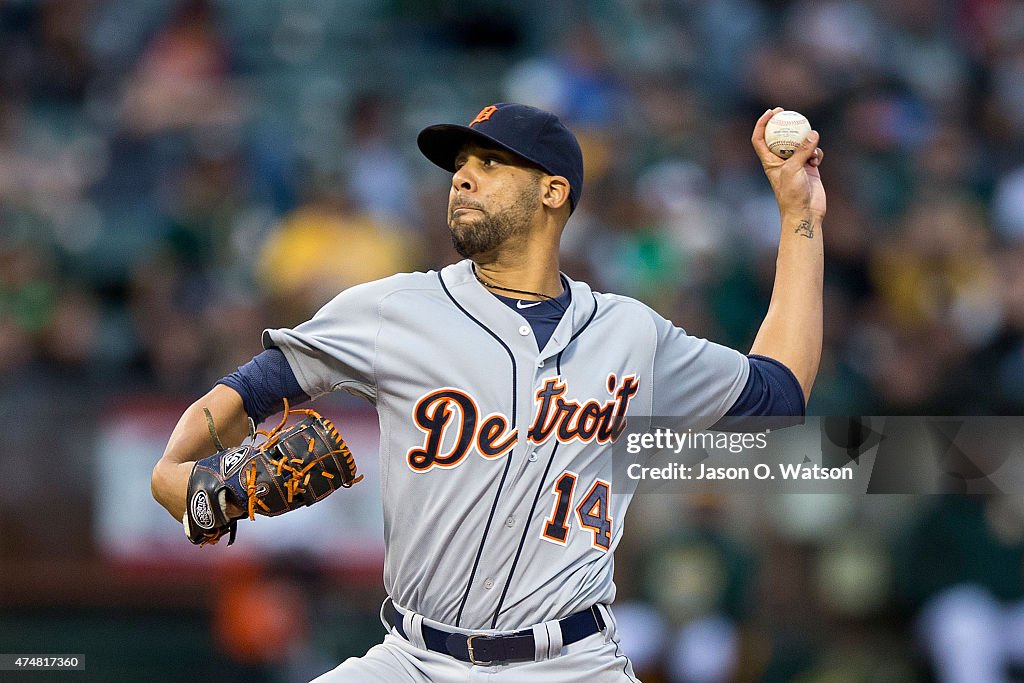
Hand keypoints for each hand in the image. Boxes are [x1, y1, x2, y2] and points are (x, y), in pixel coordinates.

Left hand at [752, 107, 825, 224]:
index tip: (771, 112)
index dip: (762, 124)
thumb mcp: (794, 169)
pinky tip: (817, 158)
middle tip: (789, 111)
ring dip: (806, 141)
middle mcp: (781, 161)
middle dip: (784, 123)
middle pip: (780, 137)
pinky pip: (814, 152)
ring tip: (811, 147)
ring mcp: (796, 164)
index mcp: (769, 161)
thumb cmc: (792, 193)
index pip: (760, 139)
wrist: (805, 212)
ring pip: (800, 143)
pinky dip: (817, 152)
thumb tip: (812, 133)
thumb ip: (802, 150)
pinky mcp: (810, 168)